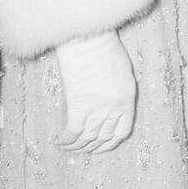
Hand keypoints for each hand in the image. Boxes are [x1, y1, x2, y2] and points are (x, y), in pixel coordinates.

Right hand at [54, 31, 136, 154]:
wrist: (90, 39)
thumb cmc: (104, 48)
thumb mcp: (121, 72)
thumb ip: (117, 91)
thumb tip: (108, 106)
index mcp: (127, 99)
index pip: (122, 131)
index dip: (111, 142)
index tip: (102, 145)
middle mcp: (114, 107)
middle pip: (103, 137)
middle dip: (93, 146)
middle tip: (83, 149)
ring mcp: (97, 108)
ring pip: (87, 137)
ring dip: (78, 146)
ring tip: (70, 148)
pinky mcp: (79, 105)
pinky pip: (72, 132)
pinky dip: (66, 140)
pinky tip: (60, 141)